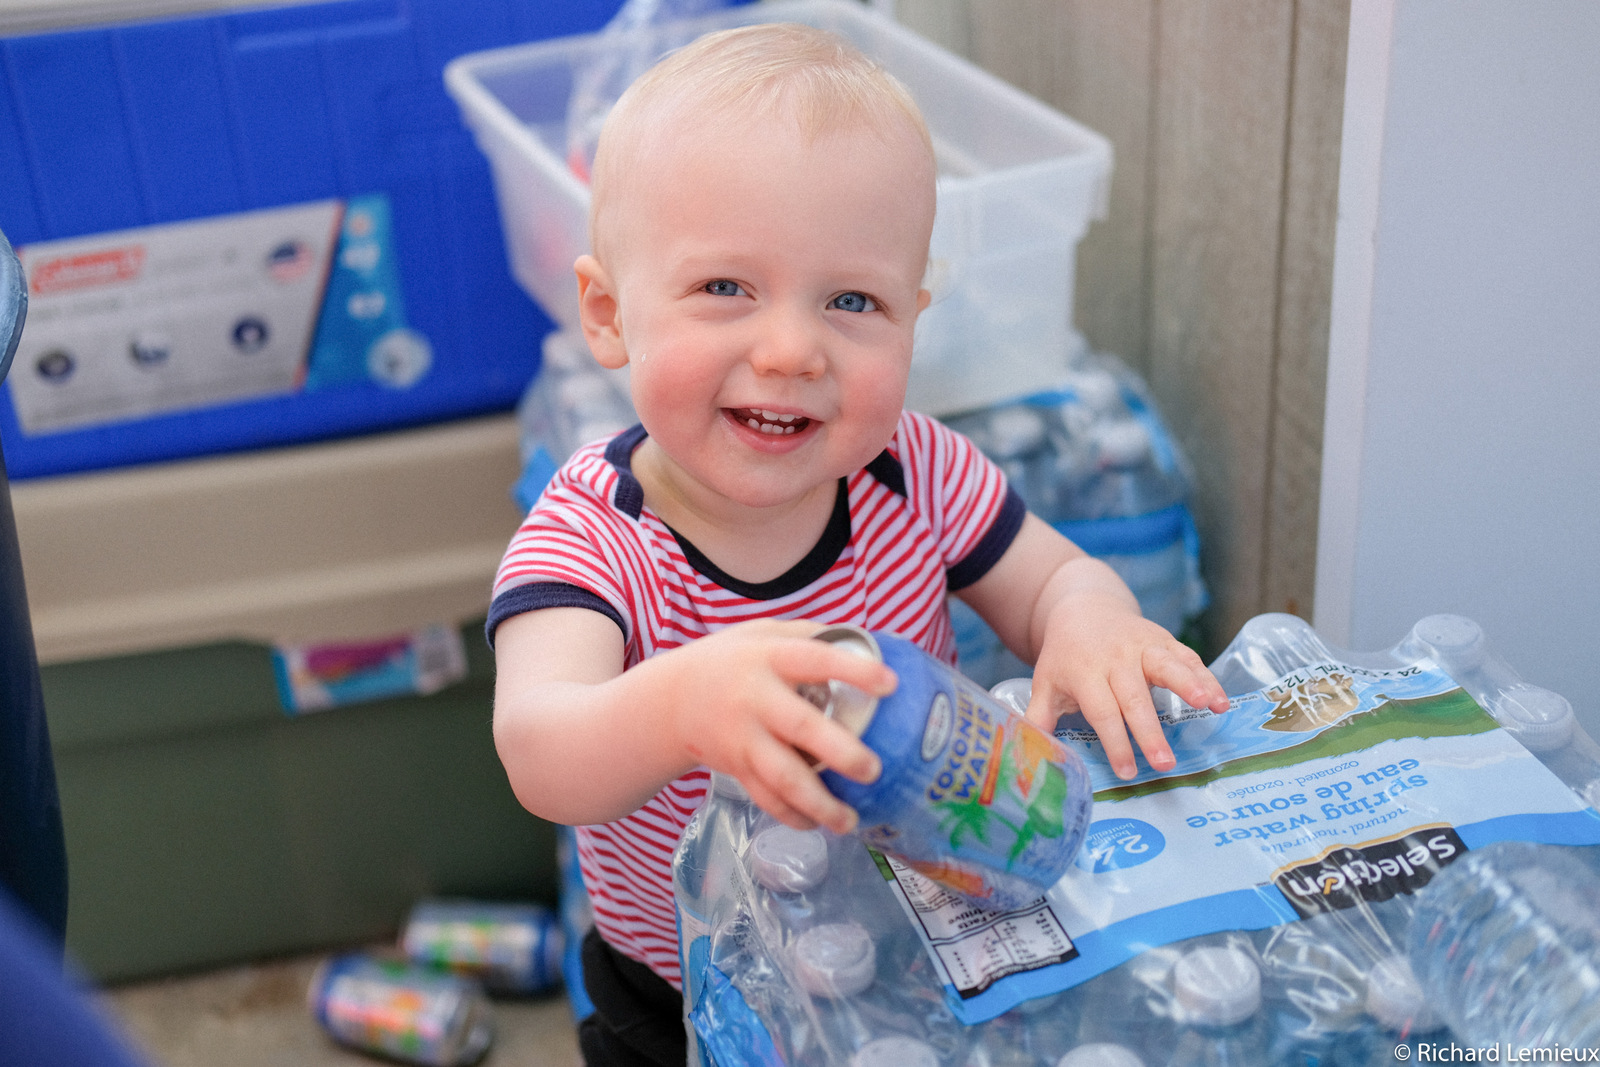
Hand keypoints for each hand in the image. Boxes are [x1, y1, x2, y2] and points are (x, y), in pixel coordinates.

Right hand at [650, 620, 896, 832]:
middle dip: (839, 751)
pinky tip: (817, 824)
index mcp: (769, 658)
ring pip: (781, 776)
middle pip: (800, 726)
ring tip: (850, 820)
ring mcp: (744, 738)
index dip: (853, 671)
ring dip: (817, 802)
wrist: (670, 699)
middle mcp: (756, 698)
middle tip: (873, 769)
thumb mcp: (762, 633)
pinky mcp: (736, 768)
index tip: (891, 683)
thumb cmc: (730, 661)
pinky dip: (791, 815)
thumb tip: (870, 643)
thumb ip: (809, 636)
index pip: (815, 659)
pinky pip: (765, 798)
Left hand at [1026, 580, 1228, 780]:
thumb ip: (1039, 718)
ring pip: (1167, 666)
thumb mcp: (1045, 683)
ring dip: (1189, 685)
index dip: (1115, 742)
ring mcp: (1142, 646)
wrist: (1083, 608)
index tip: (1128, 771)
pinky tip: (1222, 700)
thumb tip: (1026, 754)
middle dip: (1150, 731)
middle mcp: (1115, 658)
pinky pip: (1187, 658)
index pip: (1102, 711)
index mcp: (1084, 673)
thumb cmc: (1065, 656)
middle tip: (1165, 763)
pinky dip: (1207, 677)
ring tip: (1209, 706)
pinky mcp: (1163, 640)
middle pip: (1135, 697)